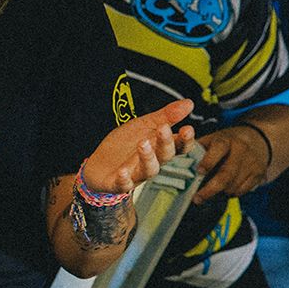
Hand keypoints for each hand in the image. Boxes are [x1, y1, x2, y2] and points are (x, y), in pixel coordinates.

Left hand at [81, 99, 195, 195]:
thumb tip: (189, 103)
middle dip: (166, 143)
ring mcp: (136, 174)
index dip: (185, 140)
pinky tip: (123, 171)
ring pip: (148, 170)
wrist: (98, 164)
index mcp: (160, 148)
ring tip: (143, 143)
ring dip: (148, 157)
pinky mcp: (119, 184)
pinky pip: (124, 184)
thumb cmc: (125, 145)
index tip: (188, 128)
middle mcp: (152, 162)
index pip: (179, 146)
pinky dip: (124, 179)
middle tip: (163, 128)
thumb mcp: (144, 125)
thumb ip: (166, 116)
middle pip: (165, 156)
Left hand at [192, 121, 273, 203]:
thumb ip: (196, 150)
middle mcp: (241, 151)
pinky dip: (230, 193)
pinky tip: (224, 190)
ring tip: (208, 194)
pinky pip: (242, 191)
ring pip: (233, 186)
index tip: (199, 172)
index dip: (209, 161)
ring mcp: (252, 163)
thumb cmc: (227, 142)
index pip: (218, 149)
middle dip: (210, 189)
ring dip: (219, 193)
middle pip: (226, 174)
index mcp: (226, 140)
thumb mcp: (212, 139)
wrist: (258, 140)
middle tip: (197, 199)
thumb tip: (176, 163)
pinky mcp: (259, 174)